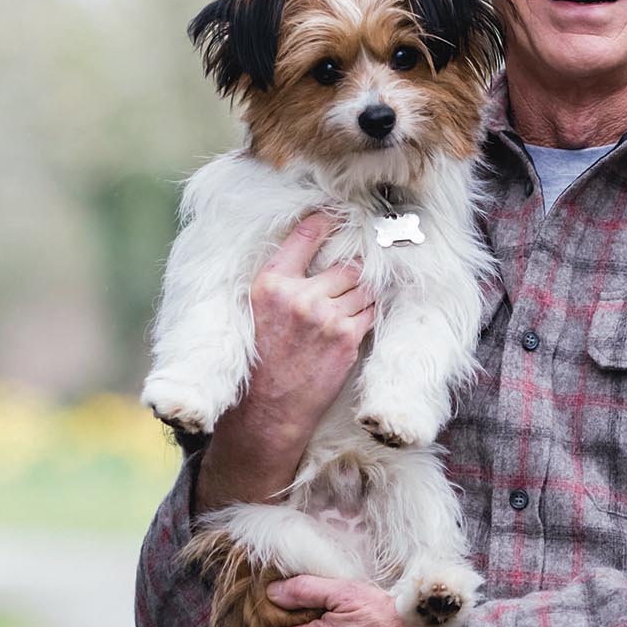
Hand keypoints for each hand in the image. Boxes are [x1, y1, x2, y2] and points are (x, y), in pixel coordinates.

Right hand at [194, 213, 373, 510]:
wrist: (267, 411)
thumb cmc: (260, 360)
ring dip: (363, 294)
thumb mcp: (256, 311)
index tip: (335, 215)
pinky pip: (371, 312)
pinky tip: (359, 318)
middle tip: (355, 273)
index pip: (305, 235)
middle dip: (352, 271)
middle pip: (346, 265)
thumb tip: (312, 253)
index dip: (325, 221)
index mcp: (270, 284)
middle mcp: (299, 296)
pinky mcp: (347, 338)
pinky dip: (369, 313)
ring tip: (351, 303)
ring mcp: (326, 317)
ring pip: (363, 288)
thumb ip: (282, 281)